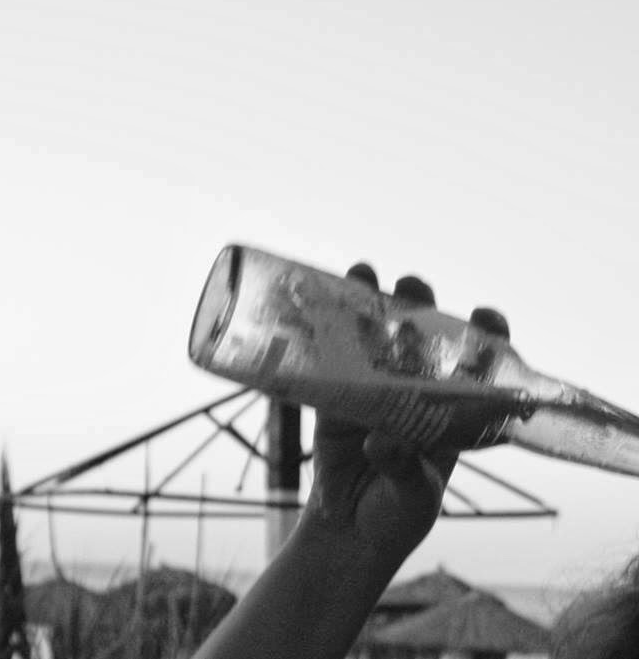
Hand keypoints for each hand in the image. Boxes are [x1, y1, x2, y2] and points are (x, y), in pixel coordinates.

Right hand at [299, 264, 510, 560]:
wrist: (346, 535)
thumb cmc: (397, 519)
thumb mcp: (414, 499)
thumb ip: (404, 471)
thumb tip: (381, 442)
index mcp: (452, 416)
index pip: (477, 368)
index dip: (486, 338)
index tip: (487, 315)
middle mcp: (415, 395)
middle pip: (422, 340)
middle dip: (420, 307)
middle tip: (411, 287)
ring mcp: (373, 392)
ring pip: (375, 341)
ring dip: (370, 306)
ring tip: (363, 273)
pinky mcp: (335, 399)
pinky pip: (330, 361)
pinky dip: (324, 334)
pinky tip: (321, 305)